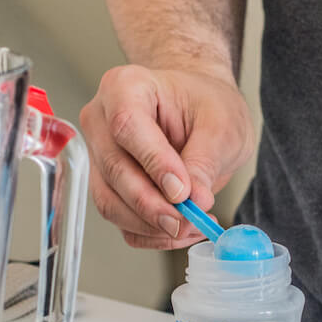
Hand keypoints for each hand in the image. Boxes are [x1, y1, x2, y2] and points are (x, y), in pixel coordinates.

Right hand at [80, 64, 254, 249]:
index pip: (127, 126)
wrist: (200, 107)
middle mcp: (102, 120)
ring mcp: (100, 156)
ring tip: (192, 225)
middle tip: (189, 220)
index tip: (182, 191)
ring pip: (110, 202)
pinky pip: (119, 220)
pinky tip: (181, 229)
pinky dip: (150, 233)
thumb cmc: (206, 102)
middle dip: (153, 205)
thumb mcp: (221, 124)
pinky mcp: (107, 186)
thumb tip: (194, 201)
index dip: (153, 163)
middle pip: (115, 170)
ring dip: (151, 225)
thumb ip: (204, 160)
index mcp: (125, 87)